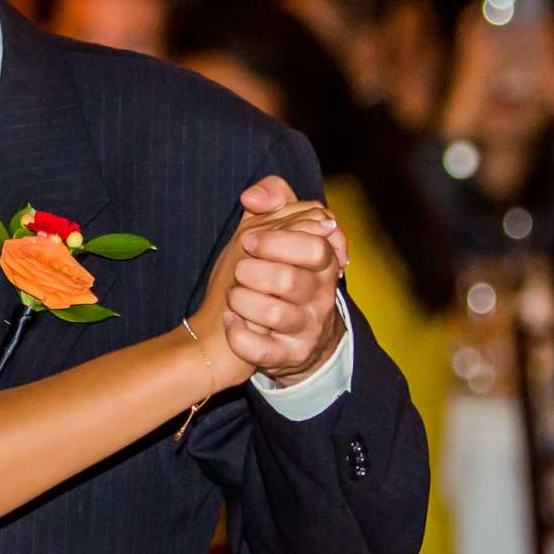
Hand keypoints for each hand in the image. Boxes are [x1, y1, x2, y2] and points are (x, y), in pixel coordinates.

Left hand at [222, 177, 346, 384]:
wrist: (284, 332)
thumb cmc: (277, 273)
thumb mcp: (283, 232)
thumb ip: (276, 201)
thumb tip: (252, 197)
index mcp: (323, 264)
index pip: (315, 246)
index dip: (277, 240)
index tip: (248, 240)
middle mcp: (321, 297)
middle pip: (291, 279)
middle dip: (252, 271)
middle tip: (239, 270)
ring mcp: (307, 328)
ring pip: (273, 313)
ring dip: (241, 299)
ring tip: (233, 295)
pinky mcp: (289, 356)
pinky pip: (260, 349)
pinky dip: (237, 334)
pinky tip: (230, 320)